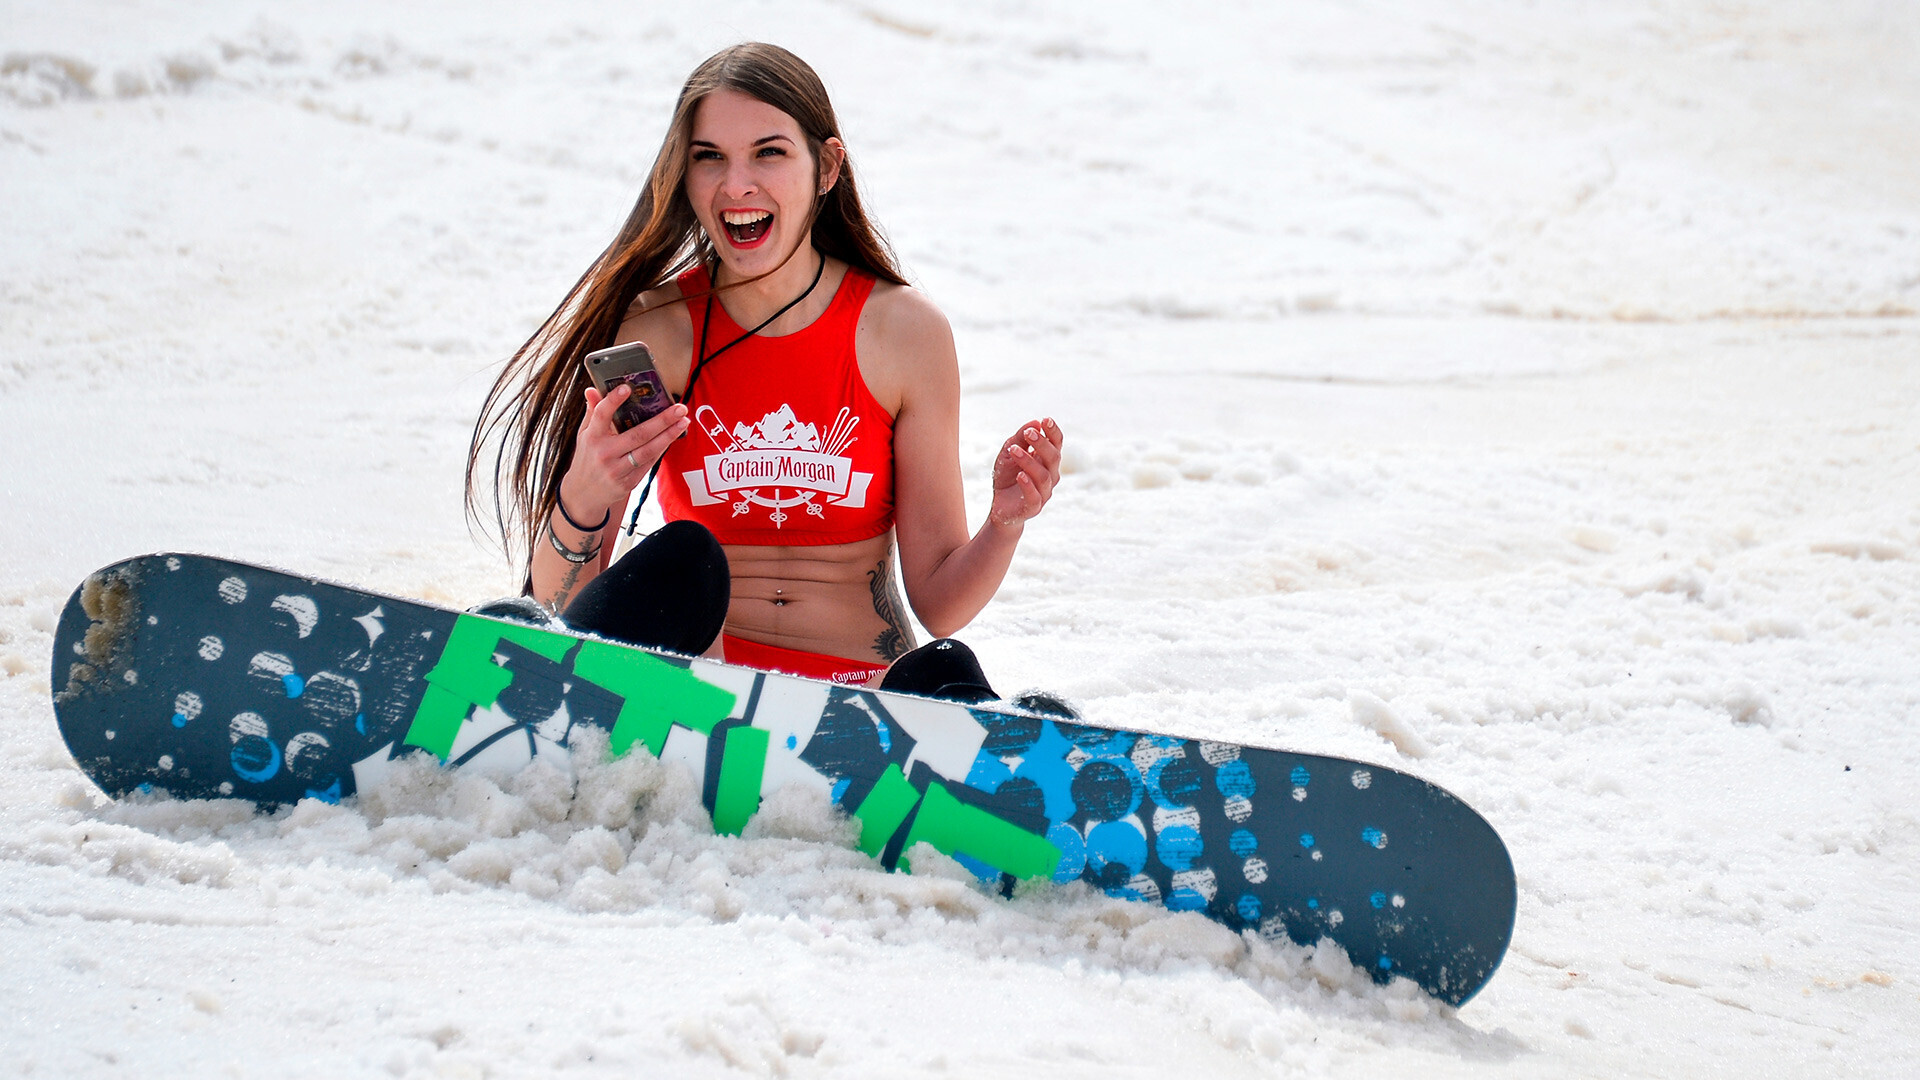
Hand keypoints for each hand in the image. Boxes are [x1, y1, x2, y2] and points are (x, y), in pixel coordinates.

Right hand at [559, 383, 691, 524]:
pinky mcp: (627, 483)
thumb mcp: (584, 434)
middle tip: (679, 408)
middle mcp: (604, 453)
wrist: (584, 493)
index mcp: (592, 437)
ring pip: (647, 451)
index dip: (613, 401)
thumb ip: (592, 412)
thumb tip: (592, 389)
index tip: (626, 387)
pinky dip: (661, 449)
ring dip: (668, 436)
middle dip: (662, 420)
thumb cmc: (587, 457)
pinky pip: (649, 464)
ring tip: (683, 421)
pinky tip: (672, 437)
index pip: (602, 415)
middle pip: (637, 435)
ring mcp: (616, 470)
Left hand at [988, 417, 1062, 528]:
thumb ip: (1020, 439)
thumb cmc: (1007, 477)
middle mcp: (1050, 476)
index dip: (1054, 432)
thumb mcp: (1009, 453)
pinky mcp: (1033, 507)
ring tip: (1013, 450)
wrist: (1000, 506)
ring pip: (1043, 476)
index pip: (1056, 444)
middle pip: (1053, 458)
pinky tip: (1020, 475)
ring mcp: (1044, 492)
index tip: (1046, 420)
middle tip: (1029, 433)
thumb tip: (1034, 423)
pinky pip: (1035, 496)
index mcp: (1047, 461)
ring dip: (1028, 461)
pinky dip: (1028, 485)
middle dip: (1042, 444)